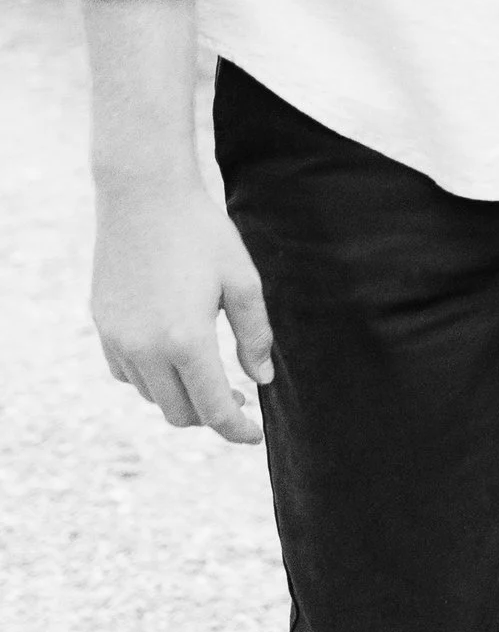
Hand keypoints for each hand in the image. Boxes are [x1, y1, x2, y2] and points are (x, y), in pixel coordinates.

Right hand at [93, 172, 272, 442]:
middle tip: (238, 397)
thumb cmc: (202, 234)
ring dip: (181, 396)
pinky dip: (151, 378)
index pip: (215, 410)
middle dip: (212, 415)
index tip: (256, 436)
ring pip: (151, 396)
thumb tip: (261, 379)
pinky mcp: (103, 327)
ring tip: (208, 373)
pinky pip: (126, 373)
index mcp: (187, 341)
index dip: (238, 430)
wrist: (144, 195)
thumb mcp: (243, 281)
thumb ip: (255, 336)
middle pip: (180, 413)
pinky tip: (172, 357)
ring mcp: (119, 340)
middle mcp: (146, 350)